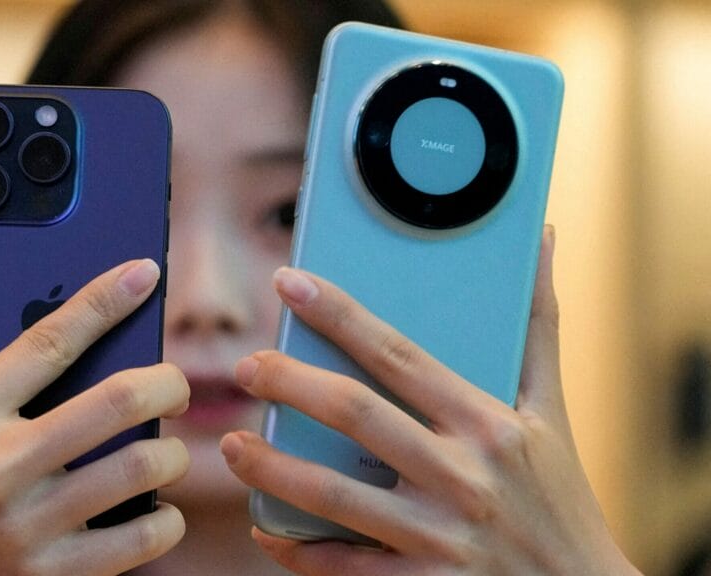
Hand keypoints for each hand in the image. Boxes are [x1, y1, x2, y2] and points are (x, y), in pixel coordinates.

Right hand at [0, 212, 189, 575]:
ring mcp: (24, 528)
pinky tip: (156, 510)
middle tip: (174, 382)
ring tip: (163, 449)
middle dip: (166, 382)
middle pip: (117, 402)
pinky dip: (163, 522)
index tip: (145, 272)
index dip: (105, 298)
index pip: (50, 339)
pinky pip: (136, 543)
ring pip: (138, 471)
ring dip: (170, 454)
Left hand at [221, 228, 640, 574]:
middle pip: (355, 415)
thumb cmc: (563, 497)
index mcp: (489, 424)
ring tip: (232, 445)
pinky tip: (265, 528)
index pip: (399, 355)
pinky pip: (344, 567)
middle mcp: (463, 477)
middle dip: (289, 383)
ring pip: (334, 495)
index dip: (338, 314)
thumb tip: (544, 241)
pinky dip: (297, 549)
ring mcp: (441, 537)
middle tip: (246, 366)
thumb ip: (537, 327)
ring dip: (272, 468)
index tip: (291, 283)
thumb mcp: (554, 411)